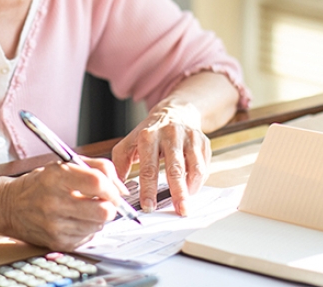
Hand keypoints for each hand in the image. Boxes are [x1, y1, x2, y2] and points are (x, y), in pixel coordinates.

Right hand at [0, 158, 125, 249]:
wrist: (10, 206)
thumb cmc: (41, 183)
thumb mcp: (64, 163)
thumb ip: (97, 167)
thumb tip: (121, 188)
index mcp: (56, 176)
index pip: (97, 182)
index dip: (112, 187)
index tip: (114, 189)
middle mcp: (54, 202)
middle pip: (103, 210)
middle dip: (110, 206)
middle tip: (105, 201)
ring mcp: (55, 225)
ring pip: (98, 226)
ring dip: (98, 218)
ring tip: (85, 209)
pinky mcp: (57, 242)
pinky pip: (88, 237)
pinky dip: (87, 228)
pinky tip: (76, 219)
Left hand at [111, 99, 210, 215]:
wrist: (174, 111)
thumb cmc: (150, 133)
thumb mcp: (130, 142)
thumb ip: (121, 163)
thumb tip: (117, 187)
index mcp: (149, 136)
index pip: (149, 167)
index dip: (148, 189)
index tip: (148, 207)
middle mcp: (170, 135)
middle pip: (175, 169)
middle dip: (178, 192)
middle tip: (179, 211)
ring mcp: (189, 138)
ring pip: (194, 168)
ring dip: (191, 189)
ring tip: (185, 204)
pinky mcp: (203, 142)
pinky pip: (204, 166)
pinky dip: (198, 181)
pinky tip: (191, 190)